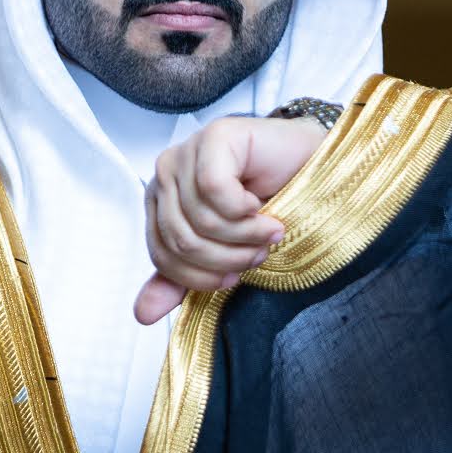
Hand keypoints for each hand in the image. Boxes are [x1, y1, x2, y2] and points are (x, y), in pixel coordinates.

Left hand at [134, 115, 329, 323]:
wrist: (310, 168)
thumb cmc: (268, 206)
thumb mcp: (221, 251)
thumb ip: (181, 280)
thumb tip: (142, 315)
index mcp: (159, 201)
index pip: (162, 255)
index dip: (199, 277)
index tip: (234, 277)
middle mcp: (165, 174)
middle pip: (181, 239)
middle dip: (226, 258)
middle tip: (259, 252)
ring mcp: (187, 151)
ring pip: (201, 219)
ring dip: (244, 236)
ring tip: (269, 232)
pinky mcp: (214, 137)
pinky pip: (216, 190)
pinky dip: (244, 210)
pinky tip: (261, 205)